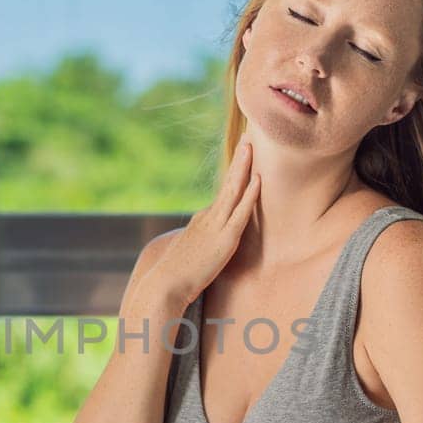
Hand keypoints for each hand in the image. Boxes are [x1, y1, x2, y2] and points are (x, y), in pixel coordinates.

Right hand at [148, 137, 259, 307]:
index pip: (223, 195)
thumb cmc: (174, 278)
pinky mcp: (225, 240)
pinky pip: (240, 213)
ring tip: (252, 145)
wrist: (164, 286)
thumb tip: (203, 252)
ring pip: (233, 190)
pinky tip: (258, 179)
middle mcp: (207, 218)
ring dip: (244, 166)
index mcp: (201, 222)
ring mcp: (215, 227)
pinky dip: (249, 195)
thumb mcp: (188, 258)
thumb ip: (199, 249)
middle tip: (248, 137)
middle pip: (228, 183)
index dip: (234, 175)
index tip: (242, 157)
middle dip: (239, 159)